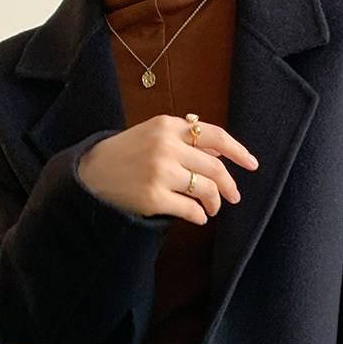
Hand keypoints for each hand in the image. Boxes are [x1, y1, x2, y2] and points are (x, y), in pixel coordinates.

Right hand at [77, 114, 258, 224]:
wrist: (90, 173)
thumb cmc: (126, 154)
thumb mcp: (153, 135)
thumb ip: (186, 140)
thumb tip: (220, 149)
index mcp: (168, 126)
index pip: (214, 135)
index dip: (238, 151)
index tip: (252, 164)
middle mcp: (165, 146)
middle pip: (215, 167)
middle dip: (230, 185)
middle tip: (234, 196)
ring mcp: (160, 172)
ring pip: (206, 189)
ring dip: (215, 203)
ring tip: (211, 209)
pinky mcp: (153, 197)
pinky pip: (191, 210)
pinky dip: (199, 216)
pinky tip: (197, 217)